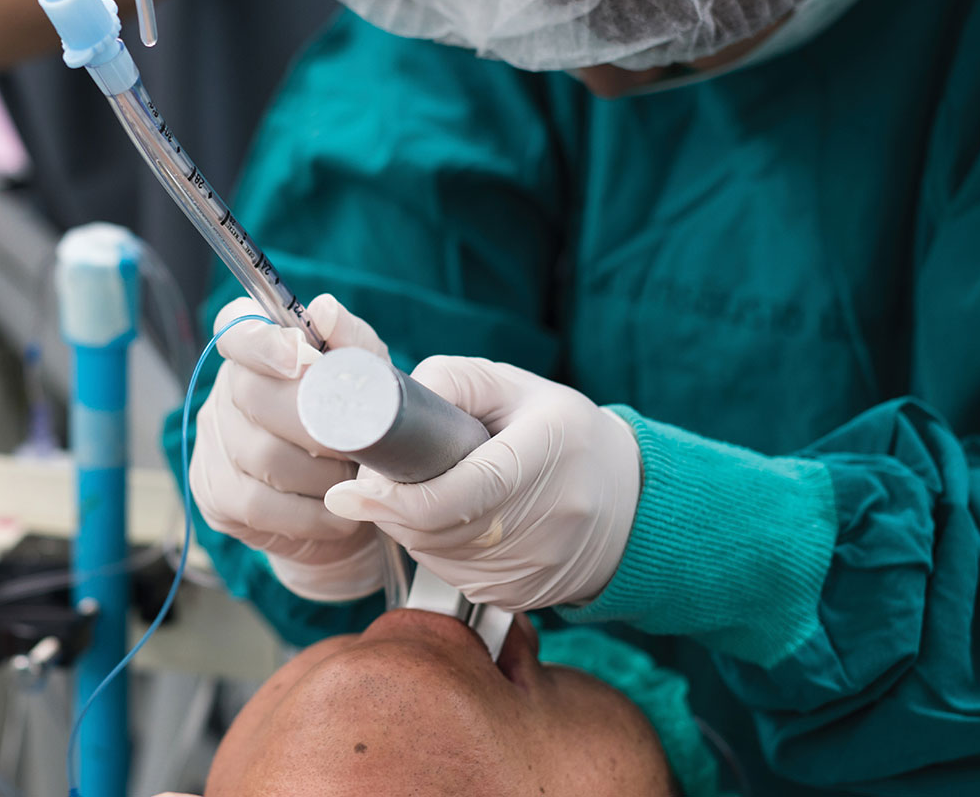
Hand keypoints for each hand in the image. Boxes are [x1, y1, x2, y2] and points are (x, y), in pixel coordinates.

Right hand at [190, 294, 389, 601]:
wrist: (347, 503)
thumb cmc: (355, 426)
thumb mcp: (367, 379)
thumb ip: (352, 342)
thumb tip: (325, 309)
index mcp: (258, 352)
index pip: (237, 328)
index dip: (262, 341)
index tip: (300, 357)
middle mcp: (225, 392)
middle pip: (255, 395)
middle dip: (316, 421)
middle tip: (356, 440)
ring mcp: (213, 444)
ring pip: (262, 455)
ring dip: (320, 473)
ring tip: (352, 477)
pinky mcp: (215, 494)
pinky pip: (258, 504)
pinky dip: (308, 512)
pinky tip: (335, 512)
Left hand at [324, 358, 640, 611]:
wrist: (629, 503)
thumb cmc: (565, 434)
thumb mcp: (517, 389)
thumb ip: (455, 382)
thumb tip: (388, 404)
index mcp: (548, 453)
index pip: (460, 492)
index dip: (397, 497)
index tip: (350, 490)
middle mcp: (549, 519)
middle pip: (437, 528)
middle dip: (392, 506)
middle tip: (379, 477)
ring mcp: (536, 567)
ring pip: (437, 556)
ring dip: (410, 527)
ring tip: (426, 491)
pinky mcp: (523, 597)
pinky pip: (453, 577)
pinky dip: (437, 549)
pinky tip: (454, 522)